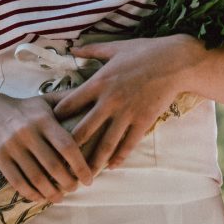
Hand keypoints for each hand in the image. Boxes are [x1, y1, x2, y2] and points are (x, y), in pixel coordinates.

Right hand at [0, 92, 92, 203]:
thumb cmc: (26, 109)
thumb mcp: (46, 101)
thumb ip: (69, 101)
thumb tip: (94, 99)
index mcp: (43, 119)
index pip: (67, 145)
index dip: (80, 165)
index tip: (89, 179)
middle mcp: (27, 132)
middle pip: (53, 165)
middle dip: (67, 182)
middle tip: (75, 189)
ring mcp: (12, 146)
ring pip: (36, 177)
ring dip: (51, 192)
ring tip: (60, 197)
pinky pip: (18, 182)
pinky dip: (31, 193)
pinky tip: (41, 197)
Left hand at [53, 36, 197, 174]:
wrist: (175, 61)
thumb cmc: (144, 51)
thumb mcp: (115, 47)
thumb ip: (92, 50)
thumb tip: (73, 49)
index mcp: (99, 81)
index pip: (70, 103)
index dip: (57, 116)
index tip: (48, 127)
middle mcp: (110, 100)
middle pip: (83, 129)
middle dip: (70, 147)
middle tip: (59, 161)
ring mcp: (127, 113)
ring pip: (106, 143)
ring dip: (94, 161)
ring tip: (84, 175)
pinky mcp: (144, 121)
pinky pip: (129, 144)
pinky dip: (120, 157)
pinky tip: (112, 166)